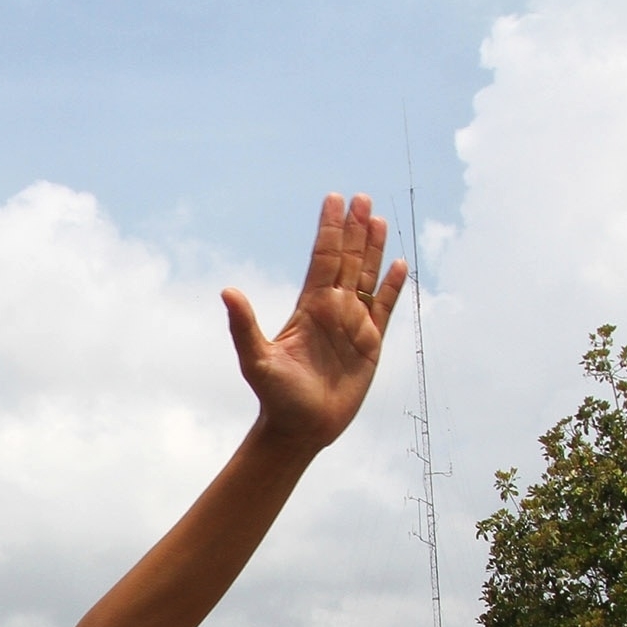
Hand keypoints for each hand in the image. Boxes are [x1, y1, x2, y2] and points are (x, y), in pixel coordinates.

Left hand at [222, 193, 407, 450]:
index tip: (334, 199)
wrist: (300, 429)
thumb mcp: (256, 359)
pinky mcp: (371, 344)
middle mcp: (332, 310)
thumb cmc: (275, 397)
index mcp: (309, 307)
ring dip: (374, 250)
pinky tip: (399, 265)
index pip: (322, 259)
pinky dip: (392, 287)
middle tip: (361, 197)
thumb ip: (244, 325)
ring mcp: (353, 324)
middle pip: (347, 260)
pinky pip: (385, 309)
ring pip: (367, 277)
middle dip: (354, 229)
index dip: (329, 229)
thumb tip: (227, 291)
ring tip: (379, 219)